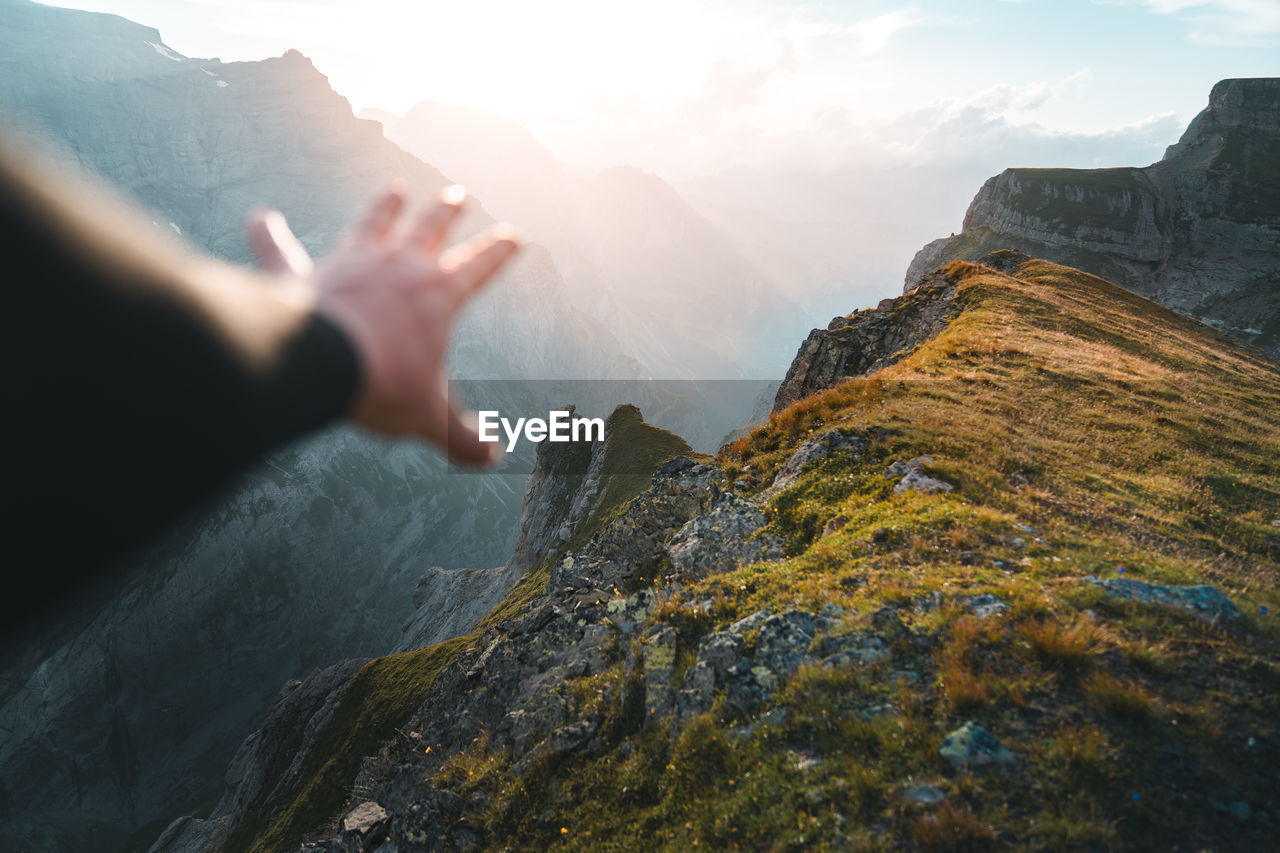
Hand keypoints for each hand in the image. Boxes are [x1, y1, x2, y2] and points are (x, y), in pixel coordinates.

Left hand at [247, 184, 518, 464]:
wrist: (323, 366)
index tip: (514, 234)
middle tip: (458, 195)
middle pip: (430, 229)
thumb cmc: (385, 386)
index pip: (480, 266)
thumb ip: (462, 438)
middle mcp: (399, 266)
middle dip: (446, 212)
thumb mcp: (431, 418)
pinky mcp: (302, 273)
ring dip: (385, 207)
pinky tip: (257, 219)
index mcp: (439, 294)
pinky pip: (280, 249)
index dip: (499, 251)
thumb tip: (490, 458)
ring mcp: (350, 263)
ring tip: (395, 190)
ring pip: (374, 223)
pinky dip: (267, 235)